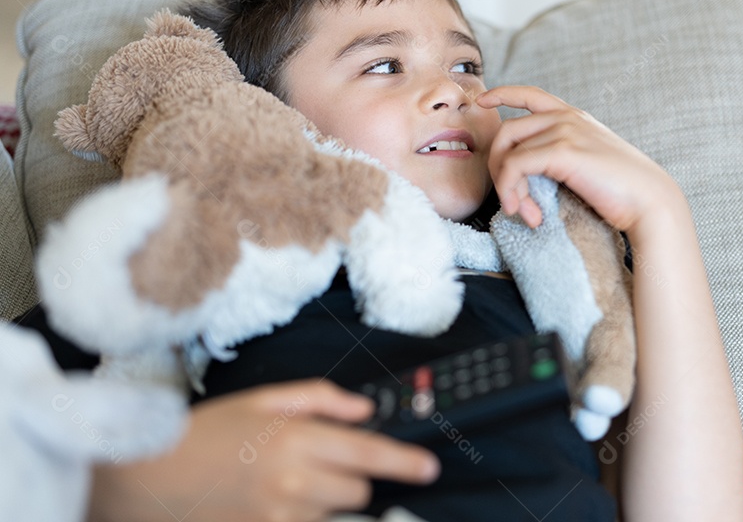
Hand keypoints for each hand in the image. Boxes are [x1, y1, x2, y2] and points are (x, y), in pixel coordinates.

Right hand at [88, 379, 439, 521]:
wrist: (147, 478)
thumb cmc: (204, 433)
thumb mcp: (263, 399)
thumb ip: (321, 400)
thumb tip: (364, 409)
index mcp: (296, 438)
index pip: (369, 453)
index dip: (405, 462)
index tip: (429, 467)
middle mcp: (294, 480)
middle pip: (358, 489)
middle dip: (350, 476)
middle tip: (315, 462)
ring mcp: (280, 517)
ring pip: (333, 513)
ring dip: (323, 500)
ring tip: (282, 482)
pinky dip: (302, 517)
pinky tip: (273, 502)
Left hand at [476, 85, 679, 237]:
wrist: (650, 201)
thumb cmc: (623, 190)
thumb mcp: (589, 161)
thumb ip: (563, 154)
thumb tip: (530, 170)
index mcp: (574, 117)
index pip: (530, 94)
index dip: (503, 93)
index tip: (483, 100)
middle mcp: (566, 117)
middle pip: (506, 131)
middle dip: (499, 169)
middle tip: (513, 203)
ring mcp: (564, 131)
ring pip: (507, 151)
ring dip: (507, 187)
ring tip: (523, 212)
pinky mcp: (562, 151)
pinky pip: (515, 166)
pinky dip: (512, 191)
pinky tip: (527, 213)